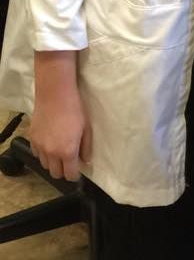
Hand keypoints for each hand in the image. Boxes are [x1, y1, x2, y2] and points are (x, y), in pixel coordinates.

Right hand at [30, 51, 91, 181]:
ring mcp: (40, 147)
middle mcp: (52, 153)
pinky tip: (48, 144)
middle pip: (56, 173)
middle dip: (63, 170)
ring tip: (58, 152)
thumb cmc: (75, 108)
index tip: (77, 170)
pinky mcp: (32, 139)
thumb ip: (86, 147)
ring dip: (52, 162)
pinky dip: (43, 153)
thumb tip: (85, 160)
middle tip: (69, 161)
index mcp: (68, 152)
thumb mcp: (86, 127)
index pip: (70, 175)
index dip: (75, 175)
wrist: (55, 93)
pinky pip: (37, 154)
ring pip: (45, 165)